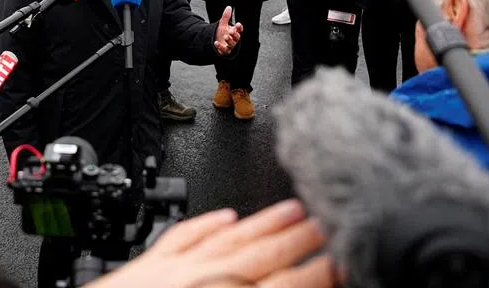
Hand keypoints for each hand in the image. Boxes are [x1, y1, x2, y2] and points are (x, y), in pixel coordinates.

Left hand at [87, 199, 333, 287]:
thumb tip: (294, 287)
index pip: (290, 285)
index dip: (321, 270)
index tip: (343, 257)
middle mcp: (206, 284)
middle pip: (264, 255)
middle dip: (300, 238)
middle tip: (326, 221)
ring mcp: (174, 271)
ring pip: (229, 237)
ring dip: (263, 222)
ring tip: (290, 209)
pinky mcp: (146, 265)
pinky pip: (183, 236)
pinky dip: (206, 224)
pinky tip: (223, 216)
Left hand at [214, 7, 241, 55]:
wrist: (215, 40)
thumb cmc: (221, 32)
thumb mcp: (223, 24)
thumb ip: (226, 16)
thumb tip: (229, 7)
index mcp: (234, 32)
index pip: (239, 30)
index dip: (239, 27)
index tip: (238, 24)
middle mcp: (233, 39)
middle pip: (237, 37)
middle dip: (234, 34)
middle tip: (231, 31)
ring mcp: (230, 45)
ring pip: (232, 44)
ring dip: (229, 40)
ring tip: (226, 36)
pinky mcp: (225, 51)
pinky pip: (224, 50)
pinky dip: (220, 47)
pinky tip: (216, 43)